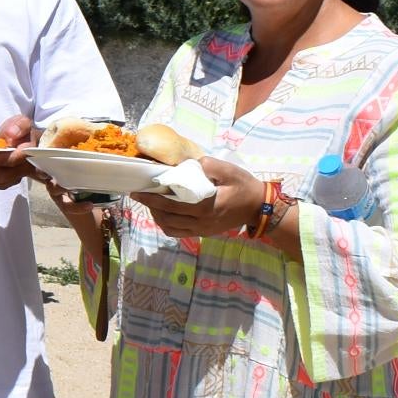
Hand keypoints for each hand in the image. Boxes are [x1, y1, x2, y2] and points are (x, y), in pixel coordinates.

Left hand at [0, 112, 38, 189]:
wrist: (23, 141)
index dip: (0, 161)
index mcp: (28, 153)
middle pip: (1, 175)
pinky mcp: (2, 181)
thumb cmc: (21, 132)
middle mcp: (21, 169)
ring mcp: (11, 178)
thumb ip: (19, 127)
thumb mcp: (22, 122)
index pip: (15, 159)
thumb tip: (10, 136)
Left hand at [135, 154, 264, 237]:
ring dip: (158, 217)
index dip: (152, 200)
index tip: (138, 193)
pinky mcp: (204, 233)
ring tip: (152, 203)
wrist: (259, 207)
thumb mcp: (229, 171)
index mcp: (205, 207)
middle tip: (142, 195)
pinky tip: (164, 213)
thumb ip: (209, 166)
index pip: (172, 205)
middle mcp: (201, 222)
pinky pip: (179, 233)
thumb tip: (189, 164)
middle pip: (167, 218)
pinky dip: (168, 224)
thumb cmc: (244, 187)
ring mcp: (202, 230)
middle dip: (151, 207)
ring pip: (171, 228)